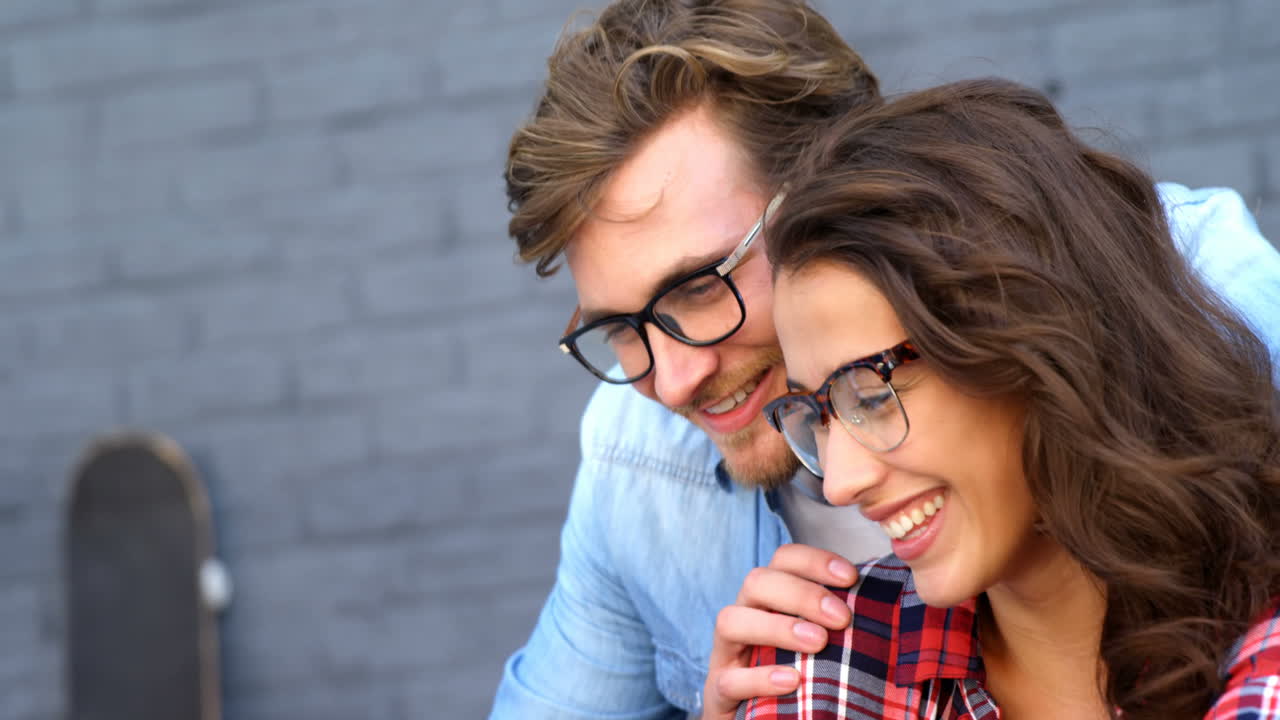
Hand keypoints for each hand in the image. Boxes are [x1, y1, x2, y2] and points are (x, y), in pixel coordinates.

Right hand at [700, 544, 857, 719]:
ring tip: (817, 643)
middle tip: (841, 619)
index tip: (850, 577)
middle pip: (756, 581)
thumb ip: (836, 621)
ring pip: (730, 620)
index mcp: (768, 598)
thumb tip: (881, 603)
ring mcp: (726, 653)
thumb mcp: (816, 641)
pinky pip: (729, 679)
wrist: (762, 716)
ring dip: (777, 627)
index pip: (782, 560)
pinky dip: (760, 677)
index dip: (814, 560)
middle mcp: (744, 615)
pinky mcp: (719, 690)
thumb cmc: (798, 672)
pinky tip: (792, 680)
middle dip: (801, 594)